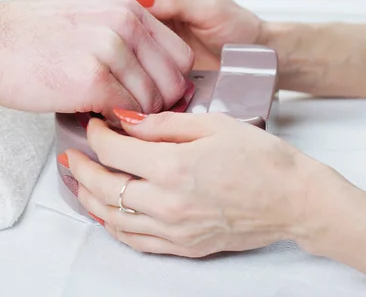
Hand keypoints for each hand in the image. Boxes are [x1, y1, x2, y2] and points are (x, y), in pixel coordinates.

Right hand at [0, 0, 193, 118]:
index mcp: (129, 9)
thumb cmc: (32, 36)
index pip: (179, 56)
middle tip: (129, 112)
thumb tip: (153, 72)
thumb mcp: (88, 18)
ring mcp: (110, 52)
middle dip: (157, 104)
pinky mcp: (93, 81)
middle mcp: (125, 26)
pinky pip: (125, 114)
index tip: (151, 96)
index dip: (169, 82)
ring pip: (150, 102)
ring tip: (104, 113)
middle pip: (172, 82)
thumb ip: (125, 37)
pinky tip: (93, 116)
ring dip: (131, 116)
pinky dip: (113, 122)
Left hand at [63, 109, 334, 256]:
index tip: (94, 124)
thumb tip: (124, 119)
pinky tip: (106, 214)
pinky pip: (135, 241)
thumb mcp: (212, 125)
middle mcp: (167, 203)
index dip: (96, 134)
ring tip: (80, 182)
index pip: (114, 150)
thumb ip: (162, 124)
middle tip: (72, 155)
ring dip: (90, 198)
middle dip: (82, 168)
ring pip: (113, 218)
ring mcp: (174, 230)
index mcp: (173, 167)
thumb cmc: (259, 158)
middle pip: (104, 187)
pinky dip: (114, 226)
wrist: (293, 200)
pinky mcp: (183, 246)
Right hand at [116, 0, 263, 69]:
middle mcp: (159, 11)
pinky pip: (140, 59)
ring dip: (133, 48)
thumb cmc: (238, 28)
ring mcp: (157, 37)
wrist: (252, 59)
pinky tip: (149, 70)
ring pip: (128, 37)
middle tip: (138, 42)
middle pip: (124, 13)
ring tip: (146, 59)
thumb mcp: (209, 9)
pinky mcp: (159, 60)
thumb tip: (138, 0)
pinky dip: (140, 64)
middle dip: (126, 27)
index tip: (131, 17)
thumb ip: (175, 2)